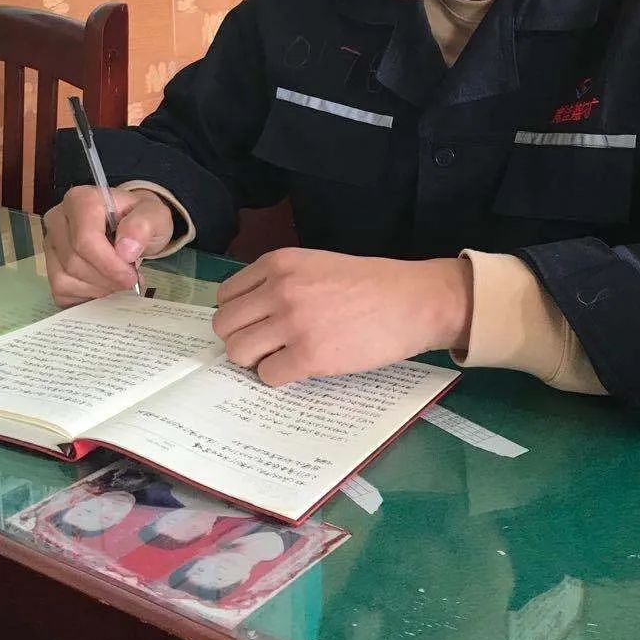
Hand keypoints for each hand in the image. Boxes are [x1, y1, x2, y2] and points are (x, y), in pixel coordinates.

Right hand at [43, 186, 174, 306]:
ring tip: (118, 282)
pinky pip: (60, 291)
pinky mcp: (49, 266)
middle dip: (106, 278)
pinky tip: (104, 287)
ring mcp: (50, 244)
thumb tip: (126, 250)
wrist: (132, 228)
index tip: (131, 276)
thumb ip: (144, 225)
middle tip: (129, 280)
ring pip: (64, 278)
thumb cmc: (140, 220)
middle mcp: (57, 219)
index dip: (109, 264)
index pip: (85, 239)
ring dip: (97, 288)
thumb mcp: (154, 216)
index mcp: (80, 200)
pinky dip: (86, 295)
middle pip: (74, 261)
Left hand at [212, 249, 472, 385]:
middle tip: (265, 346)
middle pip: (225, 325)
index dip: (238, 315)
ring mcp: (293, 323)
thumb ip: (281, 282)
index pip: (226, 295)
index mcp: (279, 263)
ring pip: (238, 352)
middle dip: (241, 339)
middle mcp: (279, 289)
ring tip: (280, 358)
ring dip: (255, 360)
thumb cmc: (371, 284)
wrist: (414, 301)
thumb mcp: (317, 265)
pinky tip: (300, 368)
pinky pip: (267, 375)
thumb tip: (249, 313)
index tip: (255, 325)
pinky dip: (278, 377)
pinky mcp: (310, 356)